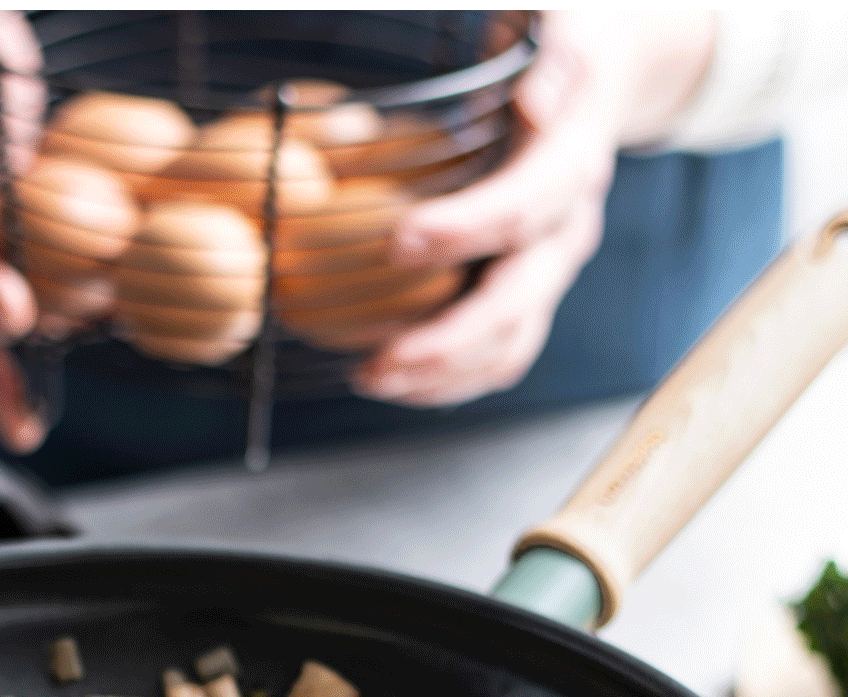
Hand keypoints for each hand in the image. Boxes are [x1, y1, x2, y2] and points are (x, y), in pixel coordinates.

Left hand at [351, 10, 716, 408]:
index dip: (466, 230)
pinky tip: (392, 383)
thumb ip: (549, 56)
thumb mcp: (560, 26)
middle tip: (377, 362)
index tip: (396, 243)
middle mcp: (568, 230)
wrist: (603, 78)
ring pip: (508, 346)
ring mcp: (549, 274)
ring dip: (439, 377)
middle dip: (446, 341)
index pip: (526, 206)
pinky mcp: (529, 301)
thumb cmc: (556, 44)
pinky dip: (446, 383)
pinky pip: (496, 358)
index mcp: (573, 162)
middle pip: (517, 303)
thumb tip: (537, 99)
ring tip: (369, 380)